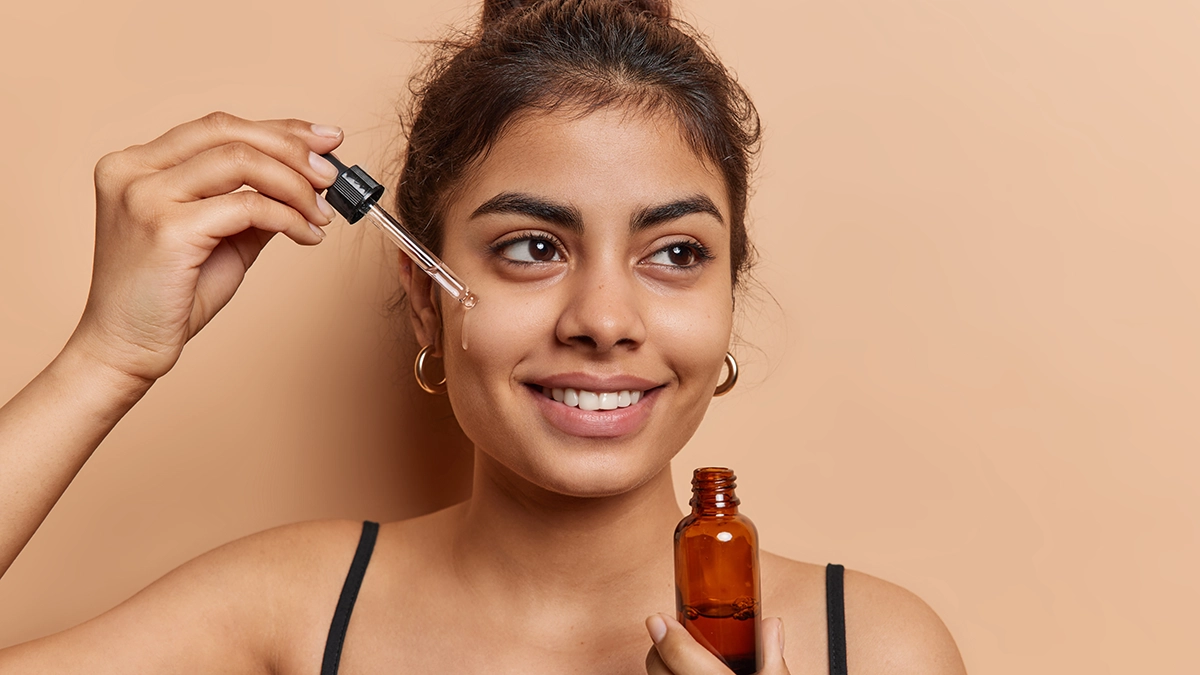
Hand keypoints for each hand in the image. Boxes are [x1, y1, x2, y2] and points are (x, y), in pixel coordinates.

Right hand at [69, 112, 342, 383]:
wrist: (127, 348)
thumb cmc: (170, 297)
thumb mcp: (220, 237)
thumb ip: (252, 203)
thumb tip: (308, 180)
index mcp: (137, 163)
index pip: (217, 127)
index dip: (279, 129)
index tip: (324, 141)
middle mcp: (133, 170)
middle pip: (229, 132)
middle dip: (293, 149)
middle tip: (332, 175)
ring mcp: (145, 195)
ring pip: (241, 161)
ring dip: (295, 184)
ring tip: (321, 213)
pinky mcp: (166, 228)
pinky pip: (247, 206)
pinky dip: (288, 217)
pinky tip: (307, 235)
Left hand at [645, 614, 789, 674]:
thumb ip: (771, 652)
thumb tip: (769, 622)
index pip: (677, 655)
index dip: (666, 634)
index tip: (656, 618)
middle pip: (656, 665)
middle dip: (662, 646)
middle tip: (677, 633)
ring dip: (666, 664)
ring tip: (687, 655)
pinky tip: (689, 672)